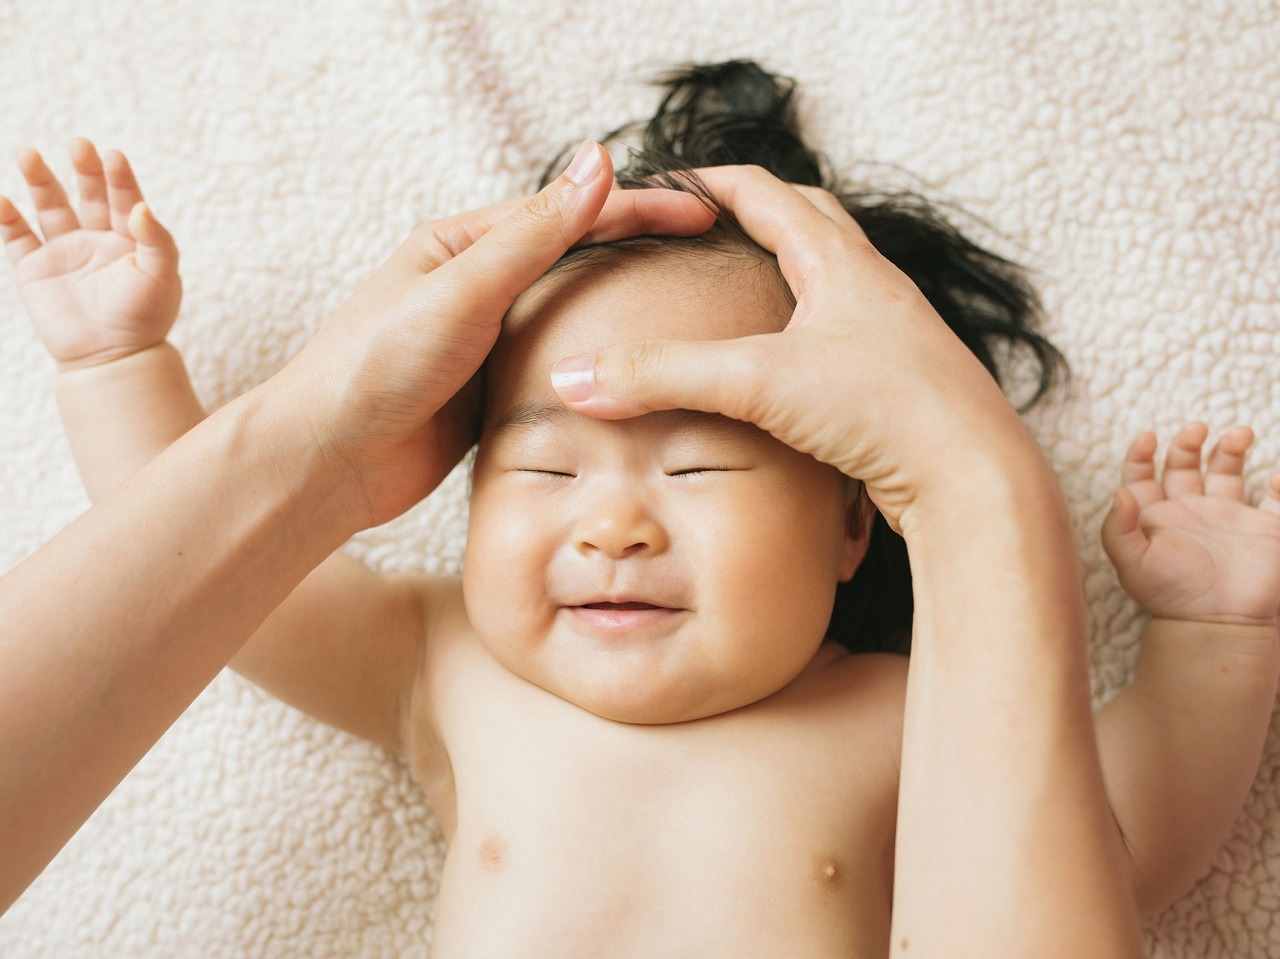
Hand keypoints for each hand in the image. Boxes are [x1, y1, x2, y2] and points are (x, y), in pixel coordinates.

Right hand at [0, 139, 180, 369]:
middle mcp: (97, 238)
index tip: (113, 156)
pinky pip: (17, 236)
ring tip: (27, 154)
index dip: (119, 176)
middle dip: (84, 168)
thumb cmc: (144, 318)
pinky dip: (6, 217)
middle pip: (89, 193)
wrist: (112, 358)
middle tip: (80, 145)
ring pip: (50, 206)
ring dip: (40, 180)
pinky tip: (2, 200)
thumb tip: (142, 207)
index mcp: (131, 238)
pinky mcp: (35, 268)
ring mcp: (65, 251)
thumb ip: (157, 241)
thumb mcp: (162, 278)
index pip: (124, 198)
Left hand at [260, 141, 714, 530]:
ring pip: (568, 315)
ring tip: (684, 309)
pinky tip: (630, 371)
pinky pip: (554, 367)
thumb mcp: (462, 290)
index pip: (568, 213)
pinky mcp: (489, 393)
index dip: (639, 210)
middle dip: (638, 250)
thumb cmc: (376, 367)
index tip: (702, 216)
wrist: (328, 462)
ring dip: (621, 307)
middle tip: (706, 254)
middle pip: (573, 257)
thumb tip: (597, 160)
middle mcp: (475, 287)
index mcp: (462, 244)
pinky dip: (594, 363)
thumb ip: (533, 234)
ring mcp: (484, 342)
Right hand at [545, 165, 1031, 533]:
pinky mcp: (897, 384)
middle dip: (752, 214)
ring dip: (783, 274)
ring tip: (738, 289)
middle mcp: (871, 288)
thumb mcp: (758, 382)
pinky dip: (800, 333)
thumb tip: (572, 378)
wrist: (972, 479)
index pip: (765, 192)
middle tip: (702, 224)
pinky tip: (782, 367)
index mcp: (841, 262)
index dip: (708, 183)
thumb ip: (663, 375)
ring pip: (829, 282)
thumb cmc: (886, 411)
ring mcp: (889, 336)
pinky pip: (841, 337)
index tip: (661, 185)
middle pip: (809, 223)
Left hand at [1101, 421, 1279, 627]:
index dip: (1142, 454)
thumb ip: (1118, 529)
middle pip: (1186, 465)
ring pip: (1228, 471)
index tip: (1147, 438)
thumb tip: (1118, 492)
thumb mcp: (1132, 565)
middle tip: (1195, 429)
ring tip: (1239, 435)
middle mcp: (1190, 511)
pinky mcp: (1263, 530)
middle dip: (1189, 443)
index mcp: (1156, 516)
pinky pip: (1277, 500)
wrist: (1217, 627)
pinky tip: (1274, 477)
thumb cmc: (1170, 597)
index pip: (1143, 476)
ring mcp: (1227, 517)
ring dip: (1232, 448)